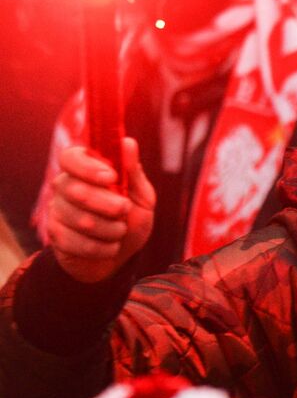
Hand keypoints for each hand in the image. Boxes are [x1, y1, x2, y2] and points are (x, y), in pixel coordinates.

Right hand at [48, 138, 154, 282]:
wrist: (120, 255)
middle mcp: (64, 186)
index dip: (89, 167)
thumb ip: (133, 172)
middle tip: (124, 209)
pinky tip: (109, 246)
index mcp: (84, 169)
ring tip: (120, 230)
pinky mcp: (55, 235)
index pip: (71, 157)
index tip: (111, 178)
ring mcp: (56, 210)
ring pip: (81, 220)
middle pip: (75, 190)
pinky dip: (103, 248)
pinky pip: (77, 242)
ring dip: (111, 229)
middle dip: (109, 205)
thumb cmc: (130, 218)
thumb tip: (127, 142)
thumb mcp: (141, 196)